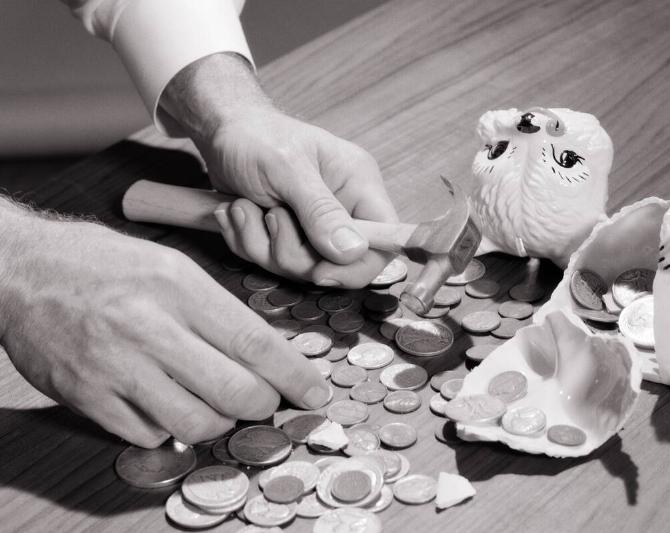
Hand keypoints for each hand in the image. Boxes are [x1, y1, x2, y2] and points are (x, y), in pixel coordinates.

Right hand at [0, 207, 329, 447]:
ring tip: (216, 404)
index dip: (293, 374)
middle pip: (233, 390)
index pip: (253, 340)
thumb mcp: (168, 264)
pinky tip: (167, 406)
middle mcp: (148, 326)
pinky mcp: (86, 396)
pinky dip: (170, 429)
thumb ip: (214, 308)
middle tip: (266, 401)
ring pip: (195, 422)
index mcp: (176, 285)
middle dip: (263, 404)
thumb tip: (262, 351)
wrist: (19, 270)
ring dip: (219, 421)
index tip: (314, 391)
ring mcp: (115, 366)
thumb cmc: (98, 263)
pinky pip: (149, 435)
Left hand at [161, 53, 398, 287]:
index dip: (358, 266)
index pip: (384, 240)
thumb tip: (354, 251)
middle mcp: (343, 209)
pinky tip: (237, 211)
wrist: (220, 131)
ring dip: (260, 244)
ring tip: (243, 206)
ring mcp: (314, 226)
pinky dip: (246, 242)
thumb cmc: (256, 136)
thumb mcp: (287, 169)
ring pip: (299, 267)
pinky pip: (272, 262)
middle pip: (337, 264)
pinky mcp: (288, 236)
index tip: (319, 271)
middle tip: (268, 217)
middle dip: (291, 252)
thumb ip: (321, 211)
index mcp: (359, 185)